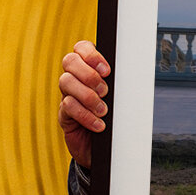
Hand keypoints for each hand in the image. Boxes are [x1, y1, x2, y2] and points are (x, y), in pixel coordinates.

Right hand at [58, 41, 110, 167]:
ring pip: (66, 82)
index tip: (107, 70)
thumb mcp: (120, 96)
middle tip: (105, 91)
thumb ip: (119, 82)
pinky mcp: (64, 114)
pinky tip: (99, 124)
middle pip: (69, 61)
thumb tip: (131, 71)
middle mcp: (75, 78)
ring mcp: (67, 94)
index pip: (81, 47)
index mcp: (89, 67)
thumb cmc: (116, 116)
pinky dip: (85, 115)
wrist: (106, 146)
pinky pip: (68, 106)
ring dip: (88, 96)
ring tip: (103, 110)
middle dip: (89, 74)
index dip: (91, 54)